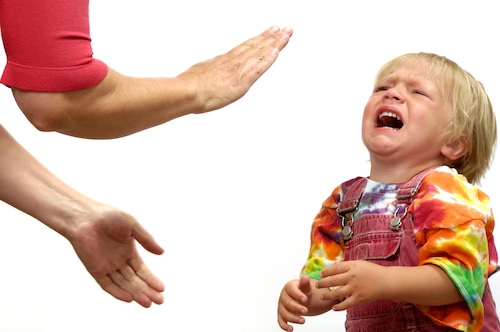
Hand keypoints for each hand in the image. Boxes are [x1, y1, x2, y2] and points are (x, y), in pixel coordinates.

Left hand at [68, 205, 164, 307]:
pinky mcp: (95, 269)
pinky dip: (117, 292)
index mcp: (128, 251)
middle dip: (147, 291)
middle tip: (160, 301)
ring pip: (124, 284)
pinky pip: (107, 284)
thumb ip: (146, 239)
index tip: (162, 288)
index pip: (142, 270)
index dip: (151, 279)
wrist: (84, 217)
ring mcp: (107, 266)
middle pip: (135, 280)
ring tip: (148, 303)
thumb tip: (161, 252)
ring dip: (136, 294)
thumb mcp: (132, 225)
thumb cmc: (108, 216)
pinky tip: (129, 299)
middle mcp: (119, 261)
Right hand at [178, 25, 292, 112]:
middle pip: (255, 46)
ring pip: (259, 54)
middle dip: (272, 37)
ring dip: (274, 44)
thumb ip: (208, 74)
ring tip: (286, 34)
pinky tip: (276, 53)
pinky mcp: (240, 82)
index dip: (260, 39)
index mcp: (223, 62)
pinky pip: (256, 70)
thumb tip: (208, 74)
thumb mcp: (199, 75)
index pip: (246, 47)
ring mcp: (237, 71)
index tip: (271, 31)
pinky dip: (266, 61)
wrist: (185, 92)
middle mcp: (232, 63)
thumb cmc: (188, 88)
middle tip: (286, 29)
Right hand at [277, 276, 311, 330]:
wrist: (300, 297)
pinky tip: (291, 329)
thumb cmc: (302, 291)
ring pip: (284, 313)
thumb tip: (305, 278)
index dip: (297, 295)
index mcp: (289, 287)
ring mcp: (281, 306)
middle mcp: (283, 296)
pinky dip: (284, 326)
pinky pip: (280, 321)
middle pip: (287, 302)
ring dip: (292, 318)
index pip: (291, 290)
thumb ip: (305, 283)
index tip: (305, 299)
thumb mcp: (306, 286)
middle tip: (305, 311)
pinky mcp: (281, 314)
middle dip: (296, 307)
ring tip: (303, 321)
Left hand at [317, 260, 385, 310]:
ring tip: (322, 296)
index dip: (326, 272)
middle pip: (333, 280)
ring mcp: (355, 288)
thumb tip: (334, 266)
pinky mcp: (359, 298)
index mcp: (352, 266)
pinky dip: (339, 307)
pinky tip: (334, 308)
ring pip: (337, 293)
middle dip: (323, 283)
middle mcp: (352, 276)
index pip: (335, 268)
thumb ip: (348, 266)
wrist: (388, 281)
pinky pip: (346, 304)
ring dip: (327, 295)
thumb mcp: (360, 264)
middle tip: (317, 285)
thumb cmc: (374, 271)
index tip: (321, 274)